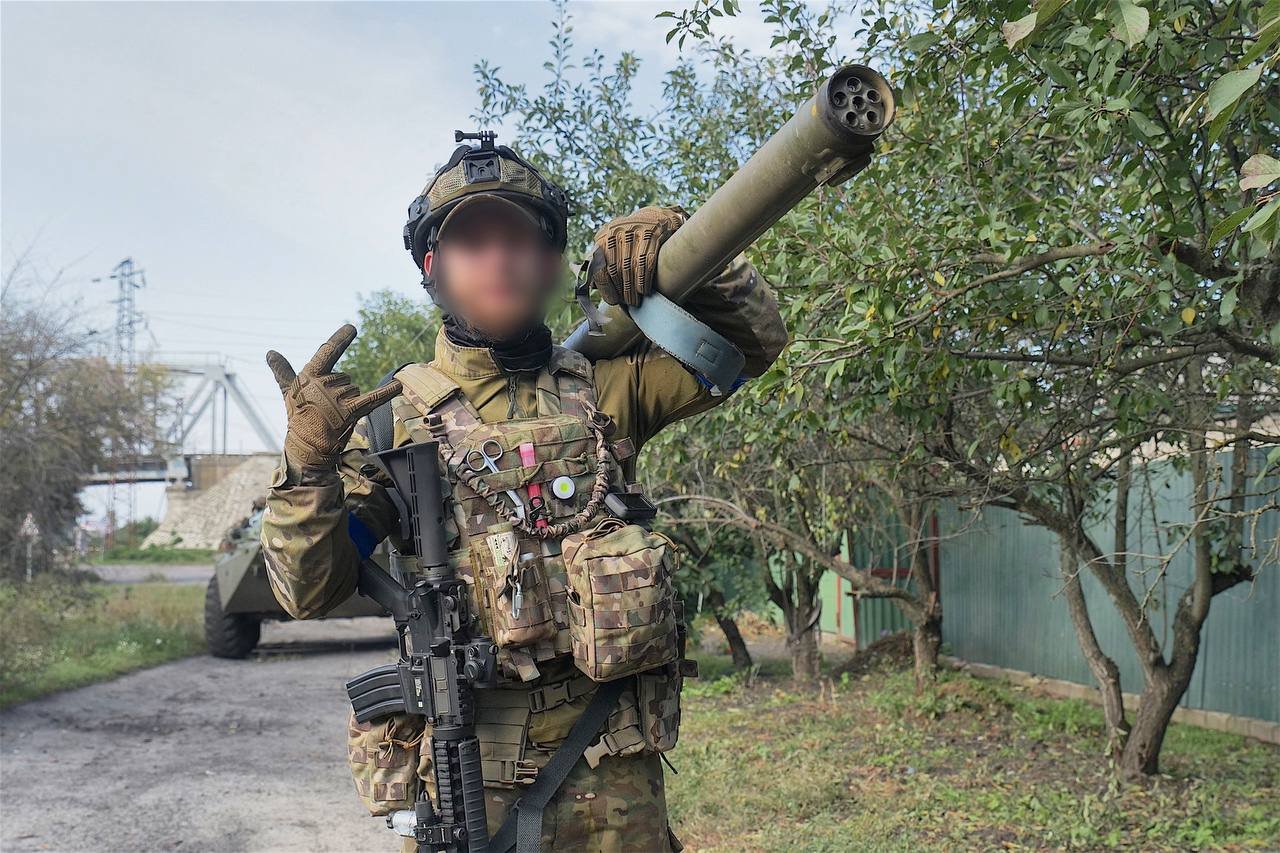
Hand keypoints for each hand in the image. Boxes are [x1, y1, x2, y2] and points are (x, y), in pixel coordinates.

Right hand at [266, 324, 401, 469]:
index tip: (351, 328)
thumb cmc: (298, 416)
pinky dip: (386, 392)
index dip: (340, 340)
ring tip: (333, 414)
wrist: (306, 445)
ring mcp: (337, 399)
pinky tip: (399, 385)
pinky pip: (372, 399)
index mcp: (309, 376)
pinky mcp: (349, 412)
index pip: (327, 353)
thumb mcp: (288, 392)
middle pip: (344, 378)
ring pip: (354, 389)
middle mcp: (323, 385)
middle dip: (338, 390)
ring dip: (348, 400)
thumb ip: (282, 371)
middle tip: (326, 407)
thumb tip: (270, 352)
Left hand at [588, 206, 684, 306]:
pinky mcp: (650, 233)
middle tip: (626, 303)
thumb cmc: (628, 239)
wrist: (653, 219)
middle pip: (615, 269)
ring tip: (635, 301)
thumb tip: (589, 285)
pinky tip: (644, 290)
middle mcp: (615, 232)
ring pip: (630, 267)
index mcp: (602, 237)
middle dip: (621, 290)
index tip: (613, 300)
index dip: (606, 288)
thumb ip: (598, 263)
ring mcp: (633, 231)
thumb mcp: (610, 245)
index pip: (599, 268)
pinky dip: (644, 279)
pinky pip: (645, 261)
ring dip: (632, 289)